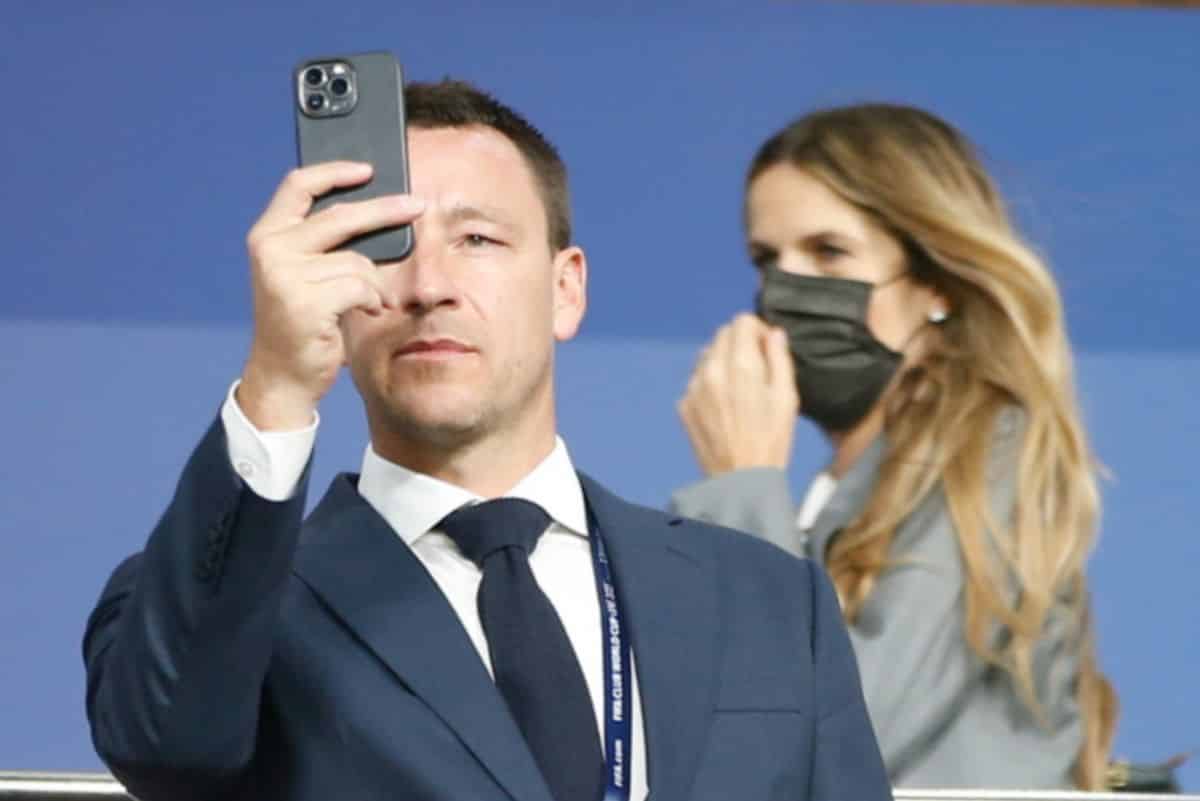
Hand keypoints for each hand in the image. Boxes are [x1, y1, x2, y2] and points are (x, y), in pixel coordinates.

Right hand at [237, 162, 424, 429]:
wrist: (283, 375)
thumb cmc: (303, 322)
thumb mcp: (306, 274)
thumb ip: (325, 243)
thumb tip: (379, 210)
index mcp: (268, 235)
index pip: (299, 185)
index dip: (335, 170)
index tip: (369, 169)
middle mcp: (270, 249)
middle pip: (341, 216)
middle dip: (386, 210)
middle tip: (418, 206)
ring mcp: (284, 275)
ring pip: (358, 260)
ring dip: (374, 283)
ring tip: (369, 300)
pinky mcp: (303, 301)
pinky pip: (361, 286)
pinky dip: (372, 299)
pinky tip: (366, 311)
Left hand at [677, 313, 798, 475]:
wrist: (740, 481)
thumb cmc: (771, 441)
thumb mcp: (787, 398)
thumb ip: (780, 359)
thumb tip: (774, 334)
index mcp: (741, 366)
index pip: (741, 322)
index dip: (757, 329)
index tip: (765, 346)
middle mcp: (712, 371)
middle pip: (722, 335)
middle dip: (740, 342)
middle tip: (755, 366)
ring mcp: (693, 388)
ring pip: (706, 355)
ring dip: (723, 360)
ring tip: (739, 387)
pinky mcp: (683, 405)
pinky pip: (696, 379)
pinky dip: (710, 382)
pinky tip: (724, 405)